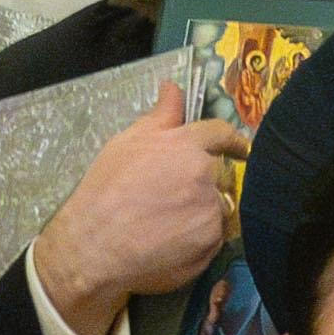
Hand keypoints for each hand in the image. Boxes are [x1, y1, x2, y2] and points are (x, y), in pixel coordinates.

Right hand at [30, 77, 248, 331]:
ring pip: (219, 206)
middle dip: (207, 180)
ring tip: (170, 221)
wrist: (95, 247)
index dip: (230, 140)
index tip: (237, 148)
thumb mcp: (127, 142)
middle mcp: (207, 176)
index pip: (221, 133)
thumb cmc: (106, 190)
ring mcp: (211, 213)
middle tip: (176, 194)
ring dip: (204, 210)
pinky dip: (199, 237)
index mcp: (188, 146)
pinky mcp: (211, 246)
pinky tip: (171, 241)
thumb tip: (173, 87)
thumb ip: (160, 115)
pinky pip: (214, 236)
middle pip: (221, 173)